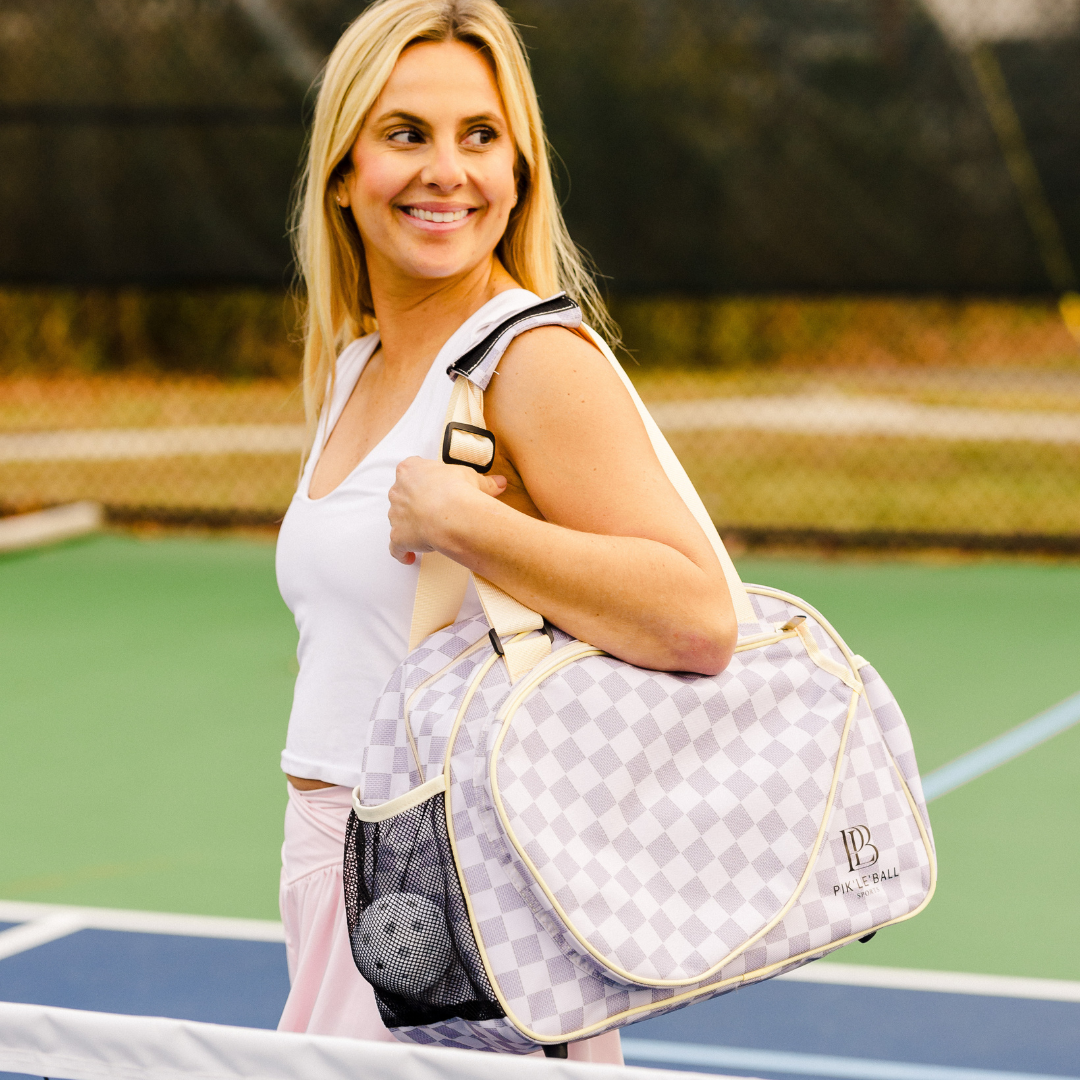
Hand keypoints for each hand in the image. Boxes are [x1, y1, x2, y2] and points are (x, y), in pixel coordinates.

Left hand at [388, 456, 506, 564]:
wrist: (451, 514)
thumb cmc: (458, 490)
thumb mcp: (473, 479)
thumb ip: (484, 481)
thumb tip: (498, 482)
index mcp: (411, 470)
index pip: (411, 471)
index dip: (423, 481)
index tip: (432, 487)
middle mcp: (398, 490)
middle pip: (402, 496)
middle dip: (414, 504)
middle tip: (432, 512)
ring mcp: (395, 514)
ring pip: (398, 520)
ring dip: (410, 526)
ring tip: (426, 534)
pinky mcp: (398, 536)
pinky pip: (396, 547)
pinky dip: (401, 552)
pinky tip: (409, 557)